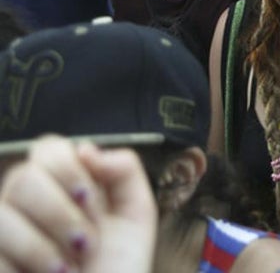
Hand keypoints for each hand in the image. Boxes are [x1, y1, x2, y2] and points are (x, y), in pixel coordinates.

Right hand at [0, 137, 156, 272]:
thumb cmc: (118, 268)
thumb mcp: (136, 215)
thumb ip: (123, 170)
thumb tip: (86, 149)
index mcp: (61, 187)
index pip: (47, 148)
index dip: (68, 169)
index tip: (91, 200)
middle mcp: (25, 206)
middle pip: (22, 176)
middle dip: (60, 211)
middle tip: (85, 241)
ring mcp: (4, 234)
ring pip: (1, 210)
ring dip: (43, 242)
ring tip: (70, 268)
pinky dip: (27, 262)